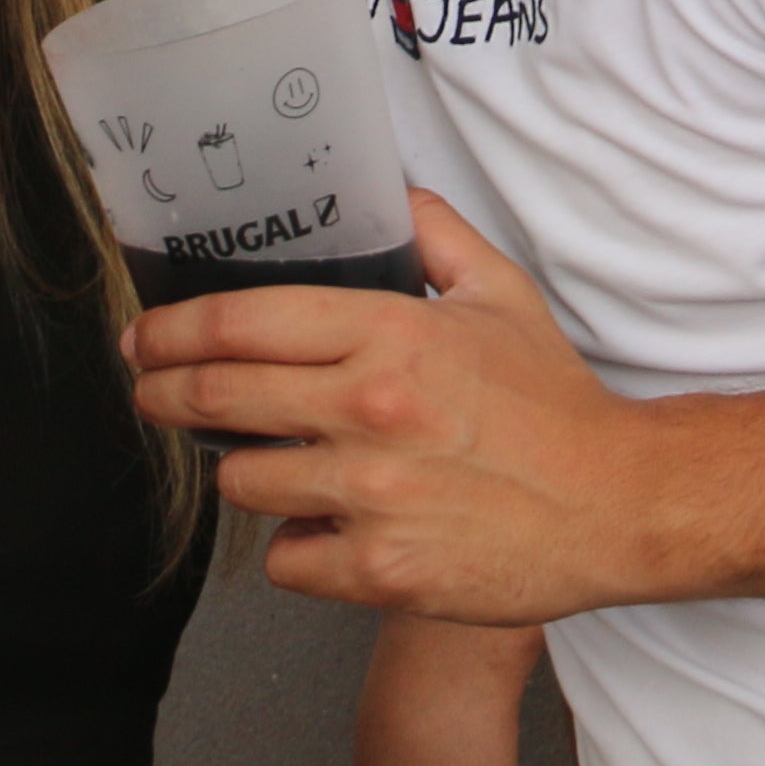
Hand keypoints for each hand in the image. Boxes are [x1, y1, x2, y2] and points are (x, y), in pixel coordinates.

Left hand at [122, 193, 655, 622]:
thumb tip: (388, 193)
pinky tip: (328, 528)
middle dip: (164, 394)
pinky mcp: (380, 572)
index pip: (242, 322)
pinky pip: (286, 561)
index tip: (147, 338)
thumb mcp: (501, 294)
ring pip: (244, 485)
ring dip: (246, 474)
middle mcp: (369, 412)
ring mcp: (370, 499)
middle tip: (152, 392)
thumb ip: (434, 234)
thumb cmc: (556, 406)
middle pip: (218, 400)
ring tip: (276, 465)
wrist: (617, 505)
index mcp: (391, 336)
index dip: (174, 330)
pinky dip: (297, 547)